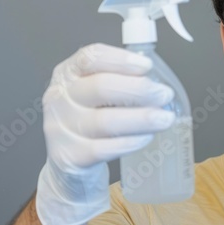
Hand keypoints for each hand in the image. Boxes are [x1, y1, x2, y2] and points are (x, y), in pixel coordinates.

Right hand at [34, 43, 175, 224]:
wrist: (67, 167)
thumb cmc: (89, 124)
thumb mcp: (95, 97)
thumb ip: (118, 81)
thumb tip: (155, 80)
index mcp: (67, 74)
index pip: (90, 58)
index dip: (120, 59)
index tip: (147, 66)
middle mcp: (59, 97)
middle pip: (100, 87)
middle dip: (139, 90)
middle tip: (164, 95)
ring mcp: (59, 128)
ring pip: (104, 120)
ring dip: (141, 118)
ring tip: (165, 119)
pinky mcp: (68, 156)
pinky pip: (103, 148)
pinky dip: (129, 142)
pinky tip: (146, 138)